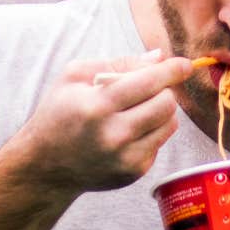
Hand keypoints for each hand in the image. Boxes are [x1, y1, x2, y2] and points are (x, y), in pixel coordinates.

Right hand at [10, 51, 193, 193]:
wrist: (44, 165)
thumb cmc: (58, 113)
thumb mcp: (74, 76)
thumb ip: (118, 63)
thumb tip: (160, 57)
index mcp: (97, 105)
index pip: (149, 82)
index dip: (172, 70)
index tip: (185, 65)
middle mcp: (114, 134)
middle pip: (167, 103)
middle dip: (164, 90)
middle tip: (149, 88)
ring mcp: (126, 157)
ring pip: (170, 124)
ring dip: (161, 111)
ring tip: (136, 109)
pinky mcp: (133, 172)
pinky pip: (160, 142)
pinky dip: (151, 132)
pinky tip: (128, 131)